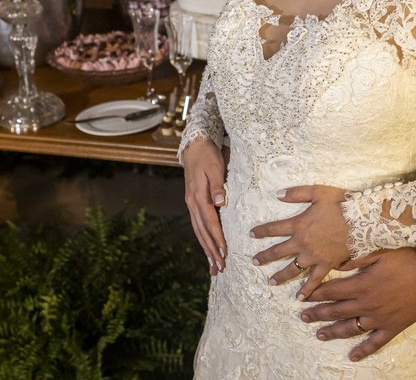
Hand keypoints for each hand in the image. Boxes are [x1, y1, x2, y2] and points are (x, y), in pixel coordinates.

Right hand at [182, 138, 227, 274]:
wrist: (195, 147)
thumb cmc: (208, 156)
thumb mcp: (215, 167)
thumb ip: (217, 185)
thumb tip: (219, 202)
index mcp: (198, 196)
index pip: (210, 221)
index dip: (217, 238)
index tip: (224, 252)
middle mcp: (192, 203)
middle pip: (202, 232)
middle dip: (211, 251)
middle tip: (220, 267)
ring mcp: (191, 204)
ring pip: (198, 232)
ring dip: (206, 249)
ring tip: (213, 266)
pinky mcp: (193, 204)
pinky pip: (198, 226)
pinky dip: (203, 239)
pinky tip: (208, 249)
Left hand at [249, 185, 349, 299]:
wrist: (361, 221)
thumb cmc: (341, 204)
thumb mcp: (318, 192)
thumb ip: (296, 193)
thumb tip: (277, 194)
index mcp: (298, 224)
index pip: (274, 228)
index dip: (261, 231)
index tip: (251, 234)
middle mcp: (302, 242)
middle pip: (278, 251)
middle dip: (264, 256)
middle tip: (254, 261)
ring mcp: (313, 256)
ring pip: (292, 268)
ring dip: (280, 275)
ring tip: (271, 281)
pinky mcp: (326, 265)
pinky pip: (314, 280)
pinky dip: (307, 290)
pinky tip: (300, 298)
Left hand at [301, 248, 415, 361]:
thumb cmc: (407, 260)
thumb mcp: (379, 251)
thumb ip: (356, 257)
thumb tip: (336, 260)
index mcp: (361, 284)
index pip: (332, 290)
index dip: (316, 293)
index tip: (302, 297)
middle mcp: (366, 304)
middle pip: (336, 311)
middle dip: (318, 314)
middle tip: (303, 317)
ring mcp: (379, 318)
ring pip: (350, 328)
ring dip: (333, 332)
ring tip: (319, 335)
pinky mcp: (392, 327)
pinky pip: (375, 343)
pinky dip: (363, 350)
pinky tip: (353, 356)